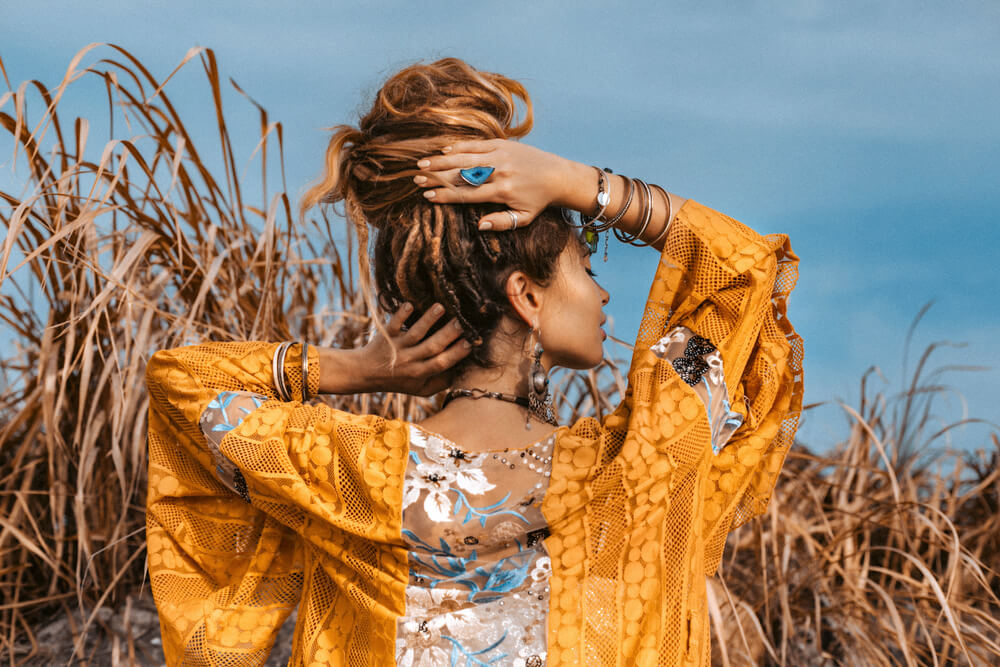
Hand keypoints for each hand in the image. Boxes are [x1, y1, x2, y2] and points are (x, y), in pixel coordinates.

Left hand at [355, 302, 471, 395]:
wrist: (366, 373)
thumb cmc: (400, 380)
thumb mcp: (421, 389)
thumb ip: (441, 383)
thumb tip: (463, 371)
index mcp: (420, 374)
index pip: (442, 364)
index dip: (456, 354)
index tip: (470, 342)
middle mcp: (410, 361)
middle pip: (432, 347)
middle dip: (448, 334)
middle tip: (462, 322)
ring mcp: (397, 348)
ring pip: (415, 333)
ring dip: (428, 320)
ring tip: (440, 307)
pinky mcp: (386, 336)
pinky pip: (394, 325)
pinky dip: (400, 315)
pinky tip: (409, 304)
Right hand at [413, 139, 574, 230]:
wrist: (557, 175)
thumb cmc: (538, 200)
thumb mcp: (523, 218)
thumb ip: (501, 222)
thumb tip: (479, 225)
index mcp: (502, 191)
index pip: (467, 194)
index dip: (445, 195)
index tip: (427, 196)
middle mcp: (499, 171)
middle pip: (461, 174)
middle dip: (437, 176)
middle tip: (416, 178)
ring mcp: (499, 155)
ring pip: (465, 157)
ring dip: (441, 160)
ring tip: (422, 164)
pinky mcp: (502, 143)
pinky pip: (476, 144)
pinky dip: (459, 147)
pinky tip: (443, 152)